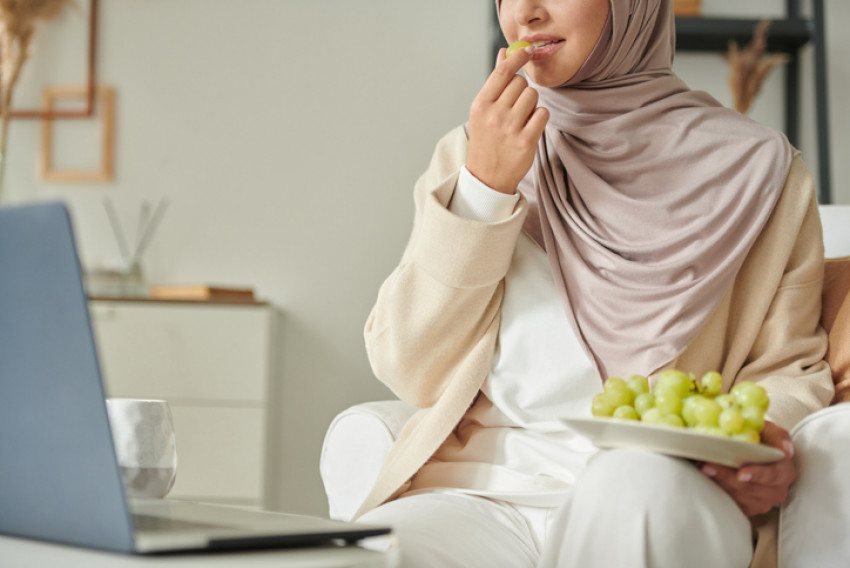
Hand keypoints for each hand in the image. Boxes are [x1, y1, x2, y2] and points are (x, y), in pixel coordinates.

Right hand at [466, 47, 548, 194]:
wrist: (486, 177)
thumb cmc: (486, 140)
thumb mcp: (483, 111)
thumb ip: (495, 82)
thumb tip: (504, 53)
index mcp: (481, 105)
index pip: (503, 72)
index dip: (518, 57)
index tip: (528, 51)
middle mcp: (494, 115)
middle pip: (521, 83)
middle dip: (522, 90)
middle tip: (515, 107)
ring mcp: (510, 129)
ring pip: (533, 96)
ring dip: (531, 104)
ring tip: (520, 119)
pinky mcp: (526, 141)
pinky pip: (543, 114)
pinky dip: (539, 118)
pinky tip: (529, 127)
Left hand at [700, 421, 795, 516]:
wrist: (756, 453)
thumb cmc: (762, 440)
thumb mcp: (771, 432)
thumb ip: (778, 437)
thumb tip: (785, 450)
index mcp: (784, 472)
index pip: (772, 475)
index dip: (756, 474)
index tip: (740, 473)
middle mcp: (776, 491)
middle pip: (750, 488)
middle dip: (727, 477)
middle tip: (707, 466)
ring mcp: (762, 502)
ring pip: (738, 496)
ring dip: (719, 483)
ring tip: (703, 468)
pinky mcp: (748, 508)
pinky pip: (732, 503)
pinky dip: (718, 490)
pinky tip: (707, 478)